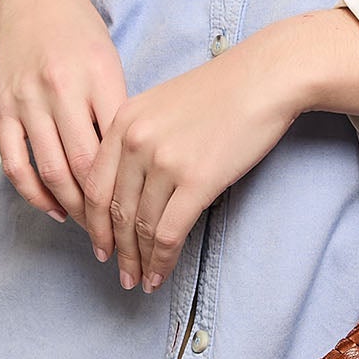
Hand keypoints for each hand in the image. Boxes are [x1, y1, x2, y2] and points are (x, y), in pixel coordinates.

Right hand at [0, 0, 126, 223]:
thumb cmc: (82, 34)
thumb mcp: (114, 62)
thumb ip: (122, 110)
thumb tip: (138, 168)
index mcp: (99, 75)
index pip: (118, 146)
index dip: (132, 187)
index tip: (146, 214)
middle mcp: (61, 89)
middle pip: (85, 165)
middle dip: (104, 209)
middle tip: (121, 235)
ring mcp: (28, 100)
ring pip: (51, 171)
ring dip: (73, 209)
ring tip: (93, 231)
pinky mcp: (3, 109)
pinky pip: (16, 163)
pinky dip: (34, 193)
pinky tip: (54, 209)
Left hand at [83, 7, 358, 292]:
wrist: (264, 78)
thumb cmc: (222, 90)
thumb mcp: (163, 104)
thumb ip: (138, 138)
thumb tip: (132, 187)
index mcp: (122, 121)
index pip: (94, 185)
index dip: (93, 223)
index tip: (100, 245)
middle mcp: (134, 142)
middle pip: (114, 210)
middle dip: (116, 249)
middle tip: (120, 274)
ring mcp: (163, 162)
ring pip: (141, 226)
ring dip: (140, 261)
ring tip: (141, 281)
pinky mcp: (196, 180)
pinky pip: (169, 233)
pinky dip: (162, 261)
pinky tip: (160, 276)